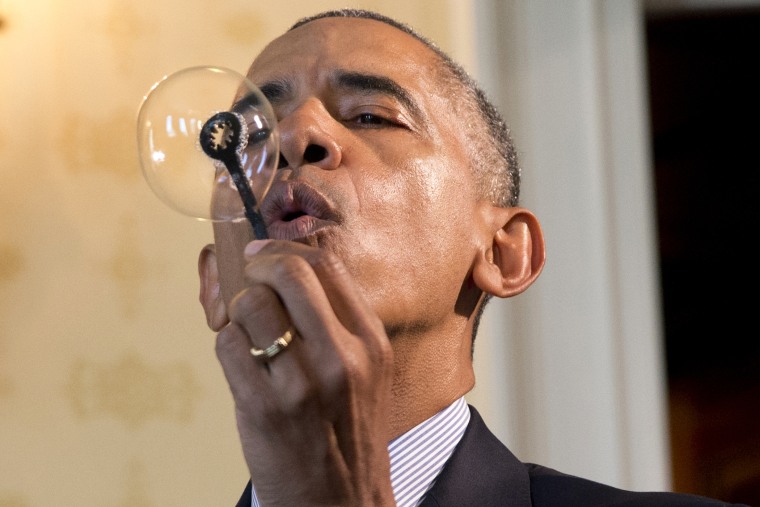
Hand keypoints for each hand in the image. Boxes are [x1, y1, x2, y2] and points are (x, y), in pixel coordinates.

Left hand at [215, 239, 395, 505]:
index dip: (286, 249)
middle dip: (257, 265)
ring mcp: (303, 383)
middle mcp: (343, 357)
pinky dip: (227, 344)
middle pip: (287, 272)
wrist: (340, 502)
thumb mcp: (364, 371)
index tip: (266, 255)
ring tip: (248, 331)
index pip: (325, 266)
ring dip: (239, 310)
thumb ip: (335, 322)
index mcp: (370, 342)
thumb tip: (285, 267)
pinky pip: (228, 344)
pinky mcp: (264, 408)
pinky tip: (241, 363)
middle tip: (248, 277)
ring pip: (251, 304)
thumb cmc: (346, 432)